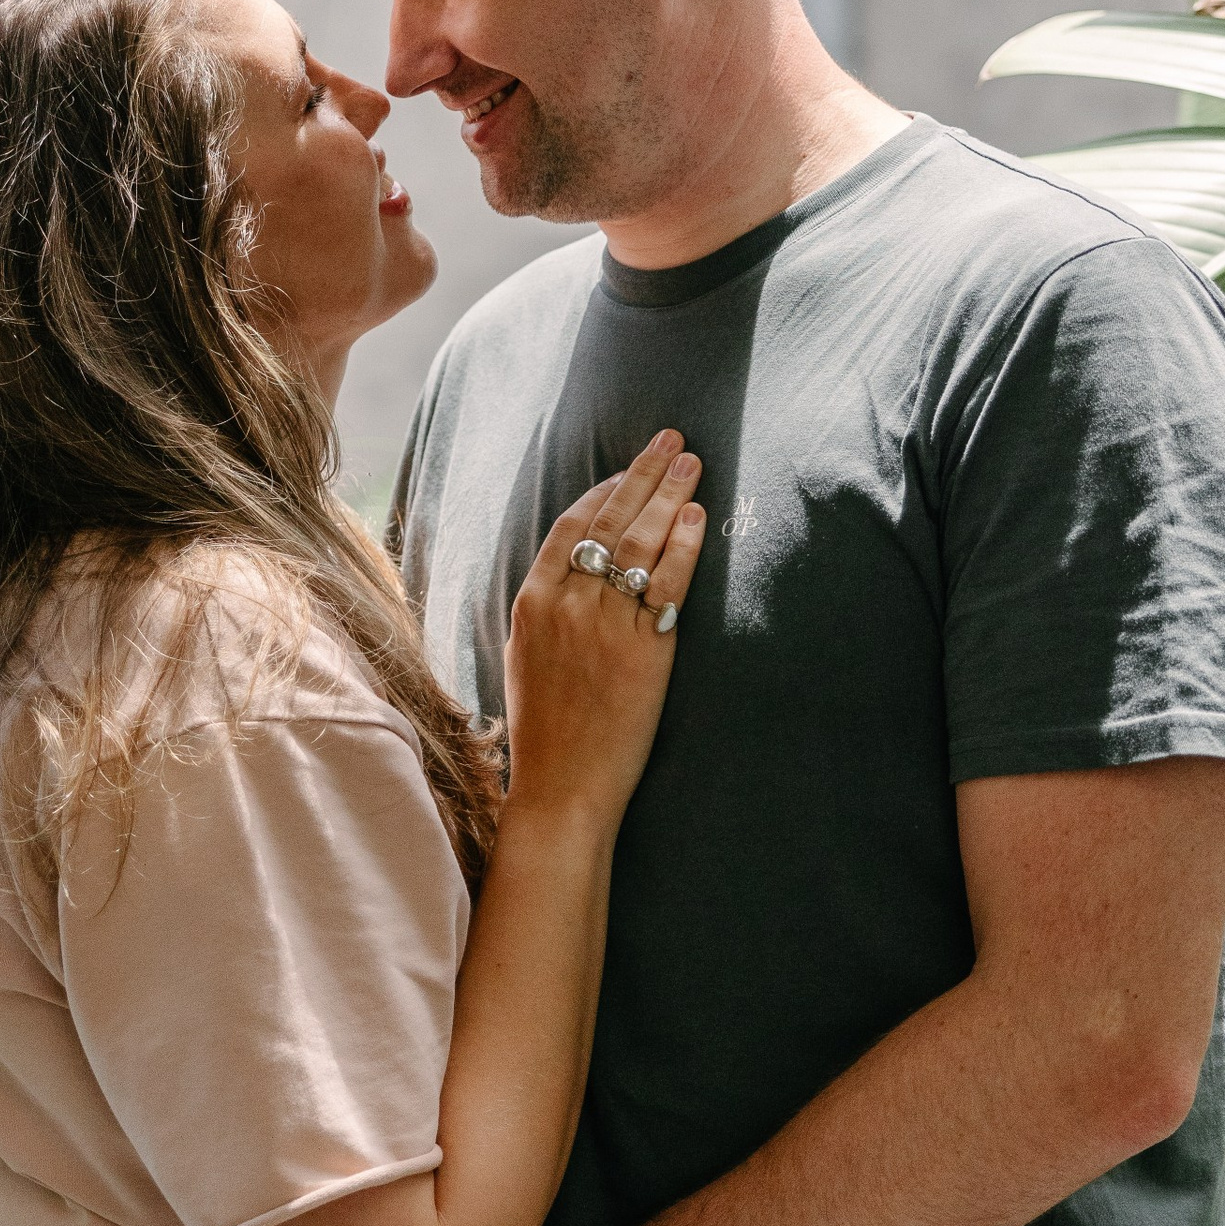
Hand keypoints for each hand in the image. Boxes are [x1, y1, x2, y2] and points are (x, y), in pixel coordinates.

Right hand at [504, 432, 703, 818]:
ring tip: (692, 463)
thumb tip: (576, 570)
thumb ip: (550, 608)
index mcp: (533, 601)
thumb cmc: (547, 728)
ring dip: (669, 495)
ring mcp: (603, 624)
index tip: (632, 468)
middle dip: (643, 474)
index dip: (606, 490)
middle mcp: (566, 604)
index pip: (572, 526)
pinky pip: (666, 584)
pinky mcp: (642, 649)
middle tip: (671, 440)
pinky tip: (697, 517)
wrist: (563, 785)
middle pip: (609, 520)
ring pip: (639, 543)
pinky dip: (683, 546)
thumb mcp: (527, 655)